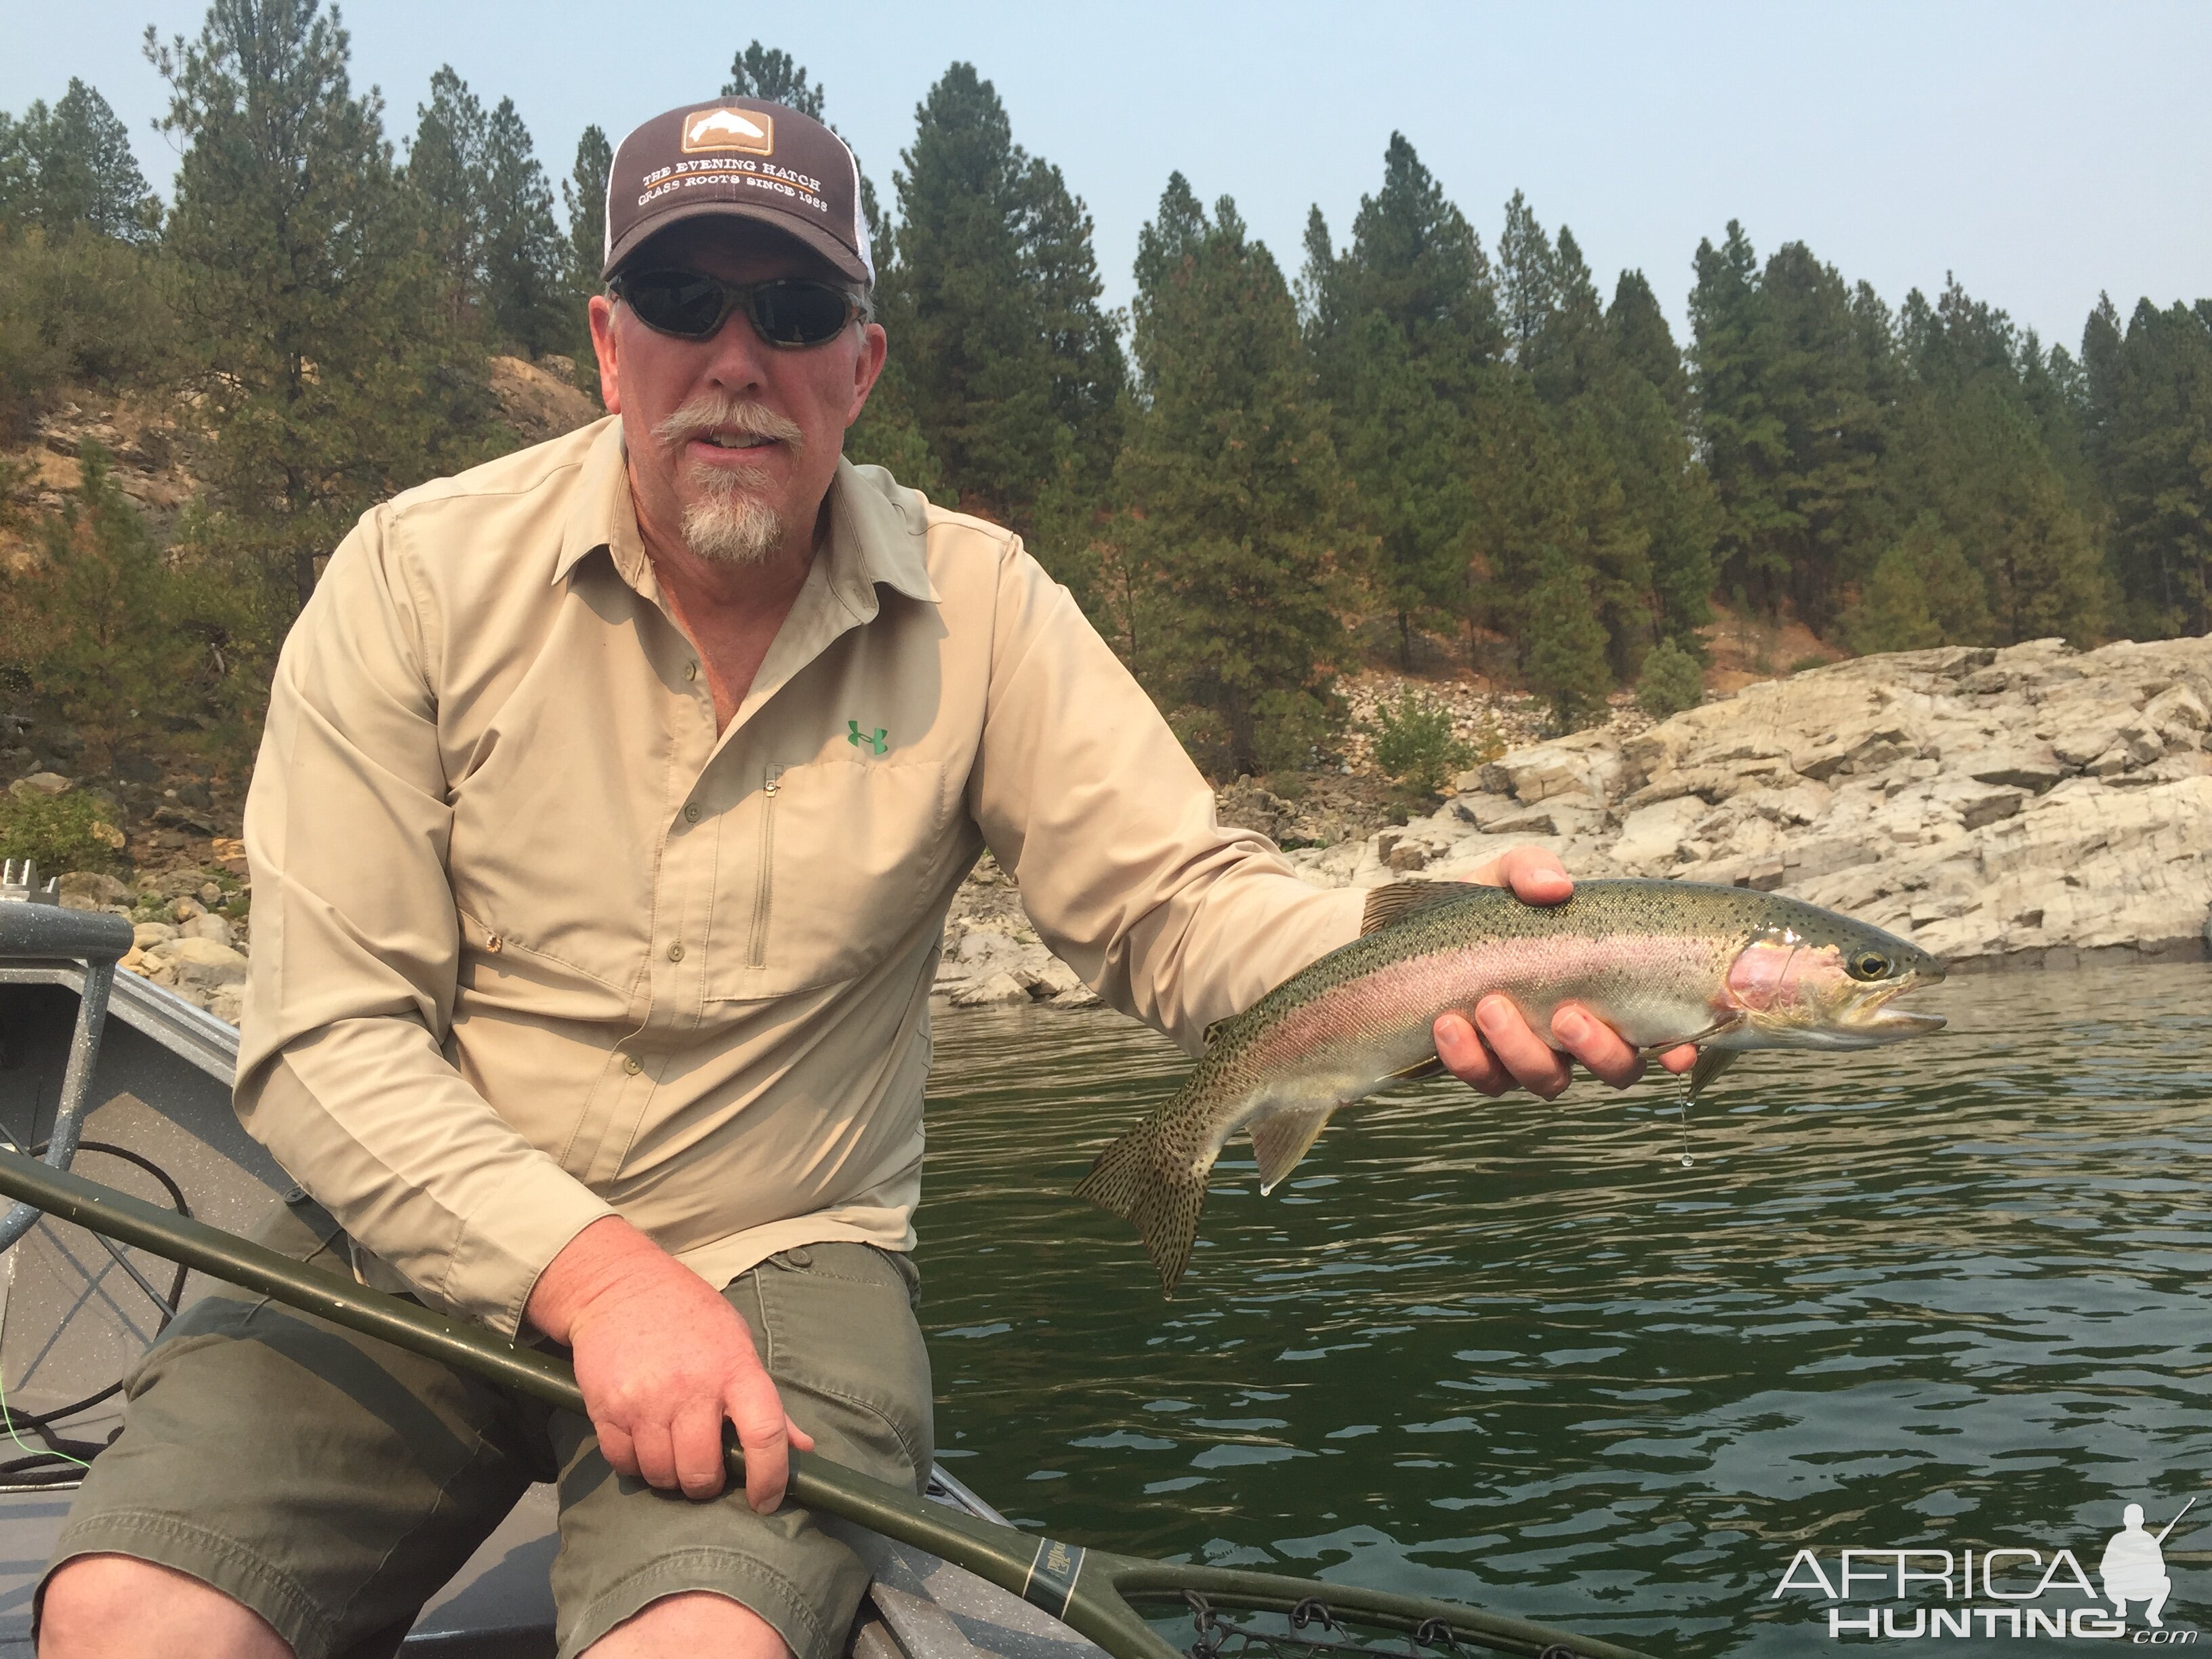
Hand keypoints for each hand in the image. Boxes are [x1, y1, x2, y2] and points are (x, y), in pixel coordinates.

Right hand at [526, 1217, 814, 1508]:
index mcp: (735, 1369)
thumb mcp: (737, 1343)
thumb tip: (803, 1447)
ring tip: (672, 1451)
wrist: (619, 1286)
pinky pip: (624, 1464)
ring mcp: (646, 1400)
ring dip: (670, 1476)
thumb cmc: (689, 1316)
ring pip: (661, 1475)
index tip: (766, 1501)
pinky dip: (635, 1464)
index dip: (771, 1477)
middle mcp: (691, 1388)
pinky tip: (643, 1441)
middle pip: (702, 1472)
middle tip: (706, 1470)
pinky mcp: (607, 1409)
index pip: (765, 1434)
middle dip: (707, 1484)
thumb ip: (766, 1400)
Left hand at [1431, 845, 1698, 1098]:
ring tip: (1489, 1006)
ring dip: (1522, 1050)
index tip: (1676, 1051)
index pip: (1660, 1032)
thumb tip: (1557, 888)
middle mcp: (1578, 1033)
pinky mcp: (1485, 1069)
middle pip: (1616, 1068)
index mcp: (1605, 990)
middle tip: (1564, 1015)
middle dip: (1597, 1050)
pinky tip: (1449, 1025)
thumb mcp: (1506, 876)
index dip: (1677, 1049)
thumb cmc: (1483, 908)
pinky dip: (1468, 1058)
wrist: (1414, 934)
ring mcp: (1533, 1056)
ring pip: (1549, 1081)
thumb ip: (1532, 870)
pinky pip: (1487, 1081)